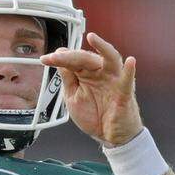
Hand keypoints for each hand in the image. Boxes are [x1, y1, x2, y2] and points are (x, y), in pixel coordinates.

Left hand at [40, 32, 143, 146]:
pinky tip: (130, 62)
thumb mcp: (73, 96)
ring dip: (102, 48)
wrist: (109, 136)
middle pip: (87, 58)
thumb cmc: (94, 115)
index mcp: (87, 74)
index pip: (73, 61)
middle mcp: (101, 73)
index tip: (44, 59)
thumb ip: (67, 78)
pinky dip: (129, 71)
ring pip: (111, 59)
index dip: (59, 59)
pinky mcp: (124, 93)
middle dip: (70, 56)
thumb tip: (58, 57)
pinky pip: (127, 81)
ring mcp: (114, 81)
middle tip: (55, 57)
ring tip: (93, 38)